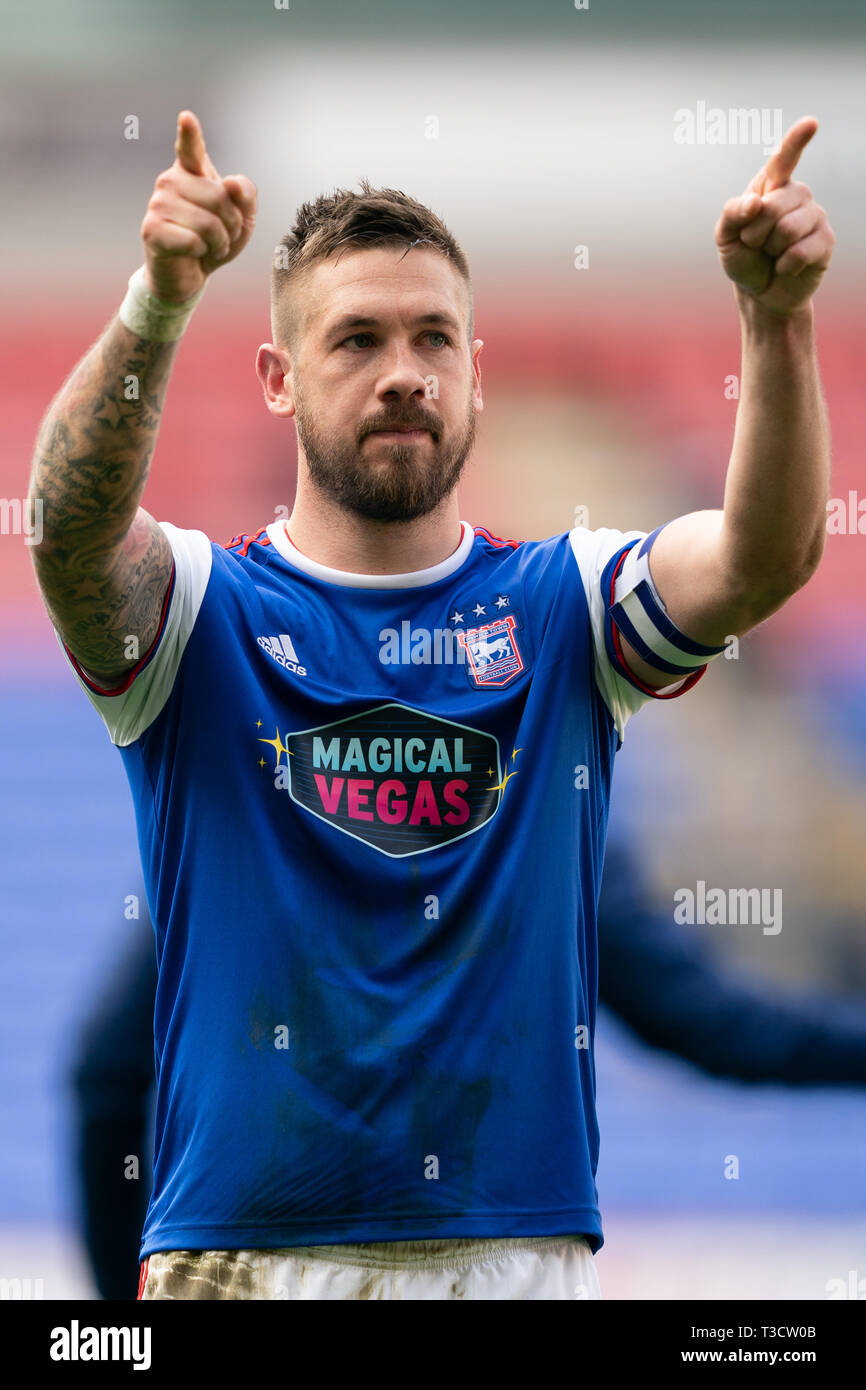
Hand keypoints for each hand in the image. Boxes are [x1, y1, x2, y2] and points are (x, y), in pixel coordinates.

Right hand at [140, 111, 256, 302]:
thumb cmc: (215, 239)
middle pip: (219, 197)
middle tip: (223, 234)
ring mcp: (157, 203)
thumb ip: (245, 196)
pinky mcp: (151, 229)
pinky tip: (194, 253)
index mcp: (191, 171)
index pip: (190, 148)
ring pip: (208, 222)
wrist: (191, 274)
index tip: (187, 117)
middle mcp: (170, 181)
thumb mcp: (241, 218)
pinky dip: (203, 252)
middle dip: (232, 223)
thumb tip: (231, 184)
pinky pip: (193, 241)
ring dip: (219, 241)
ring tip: (210, 244)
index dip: (190, 134)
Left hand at [714, 116, 833, 316]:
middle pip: (773, 206)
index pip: (783, 160)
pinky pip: (799, 252)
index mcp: (772, 187)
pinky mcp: (825, 241)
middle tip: (755, 244)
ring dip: (770, 250)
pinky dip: (785, 265)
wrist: (759, 293)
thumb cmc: (744, 258)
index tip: (811, 123)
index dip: (796, 141)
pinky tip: (785, 267)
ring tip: (772, 254)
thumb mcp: (725, 237)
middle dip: (754, 233)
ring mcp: (814, 216)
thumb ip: (732, 213)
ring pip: (787, 229)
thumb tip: (756, 202)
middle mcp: (797, 194)